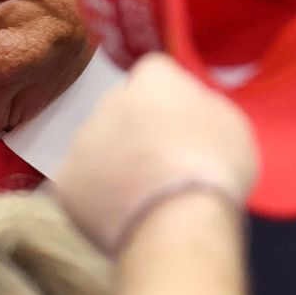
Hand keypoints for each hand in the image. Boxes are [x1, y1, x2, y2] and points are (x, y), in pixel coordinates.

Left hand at [58, 55, 256, 252]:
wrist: (176, 220)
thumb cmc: (214, 168)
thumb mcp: (230, 124)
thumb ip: (201, 106)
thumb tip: (185, 108)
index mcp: (151, 80)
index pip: (155, 74)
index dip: (169, 98)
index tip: (181, 124)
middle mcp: (108, 101)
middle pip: (121, 108)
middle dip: (136, 129)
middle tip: (162, 164)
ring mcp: (82, 141)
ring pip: (98, 146)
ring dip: (114, 162)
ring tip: (142, 197)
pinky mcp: (65, 182)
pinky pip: (81, 184)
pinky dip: (97, 197)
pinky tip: (121, 215)